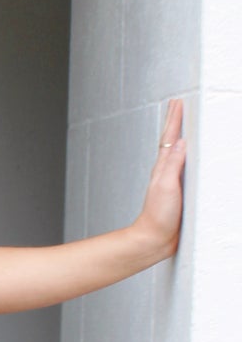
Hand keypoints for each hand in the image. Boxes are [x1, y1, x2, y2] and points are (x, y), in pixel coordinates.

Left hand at [134, 98, 185, 260]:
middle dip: (174, 122)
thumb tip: (180, 141)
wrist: (154, 239)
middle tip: (177, 105)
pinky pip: (183, 166)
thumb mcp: (166, 186)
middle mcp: (166, 171)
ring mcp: (171, 180)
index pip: (170, 138)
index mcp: (163, 167)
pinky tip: (187, 157)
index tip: (177, 102)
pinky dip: (185, 155)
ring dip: (178, 135)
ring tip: (182, 124)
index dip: (174, 119)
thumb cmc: (158, 216)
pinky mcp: (178, 191)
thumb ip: (173, 164)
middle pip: (171, 140)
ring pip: (176, 152)